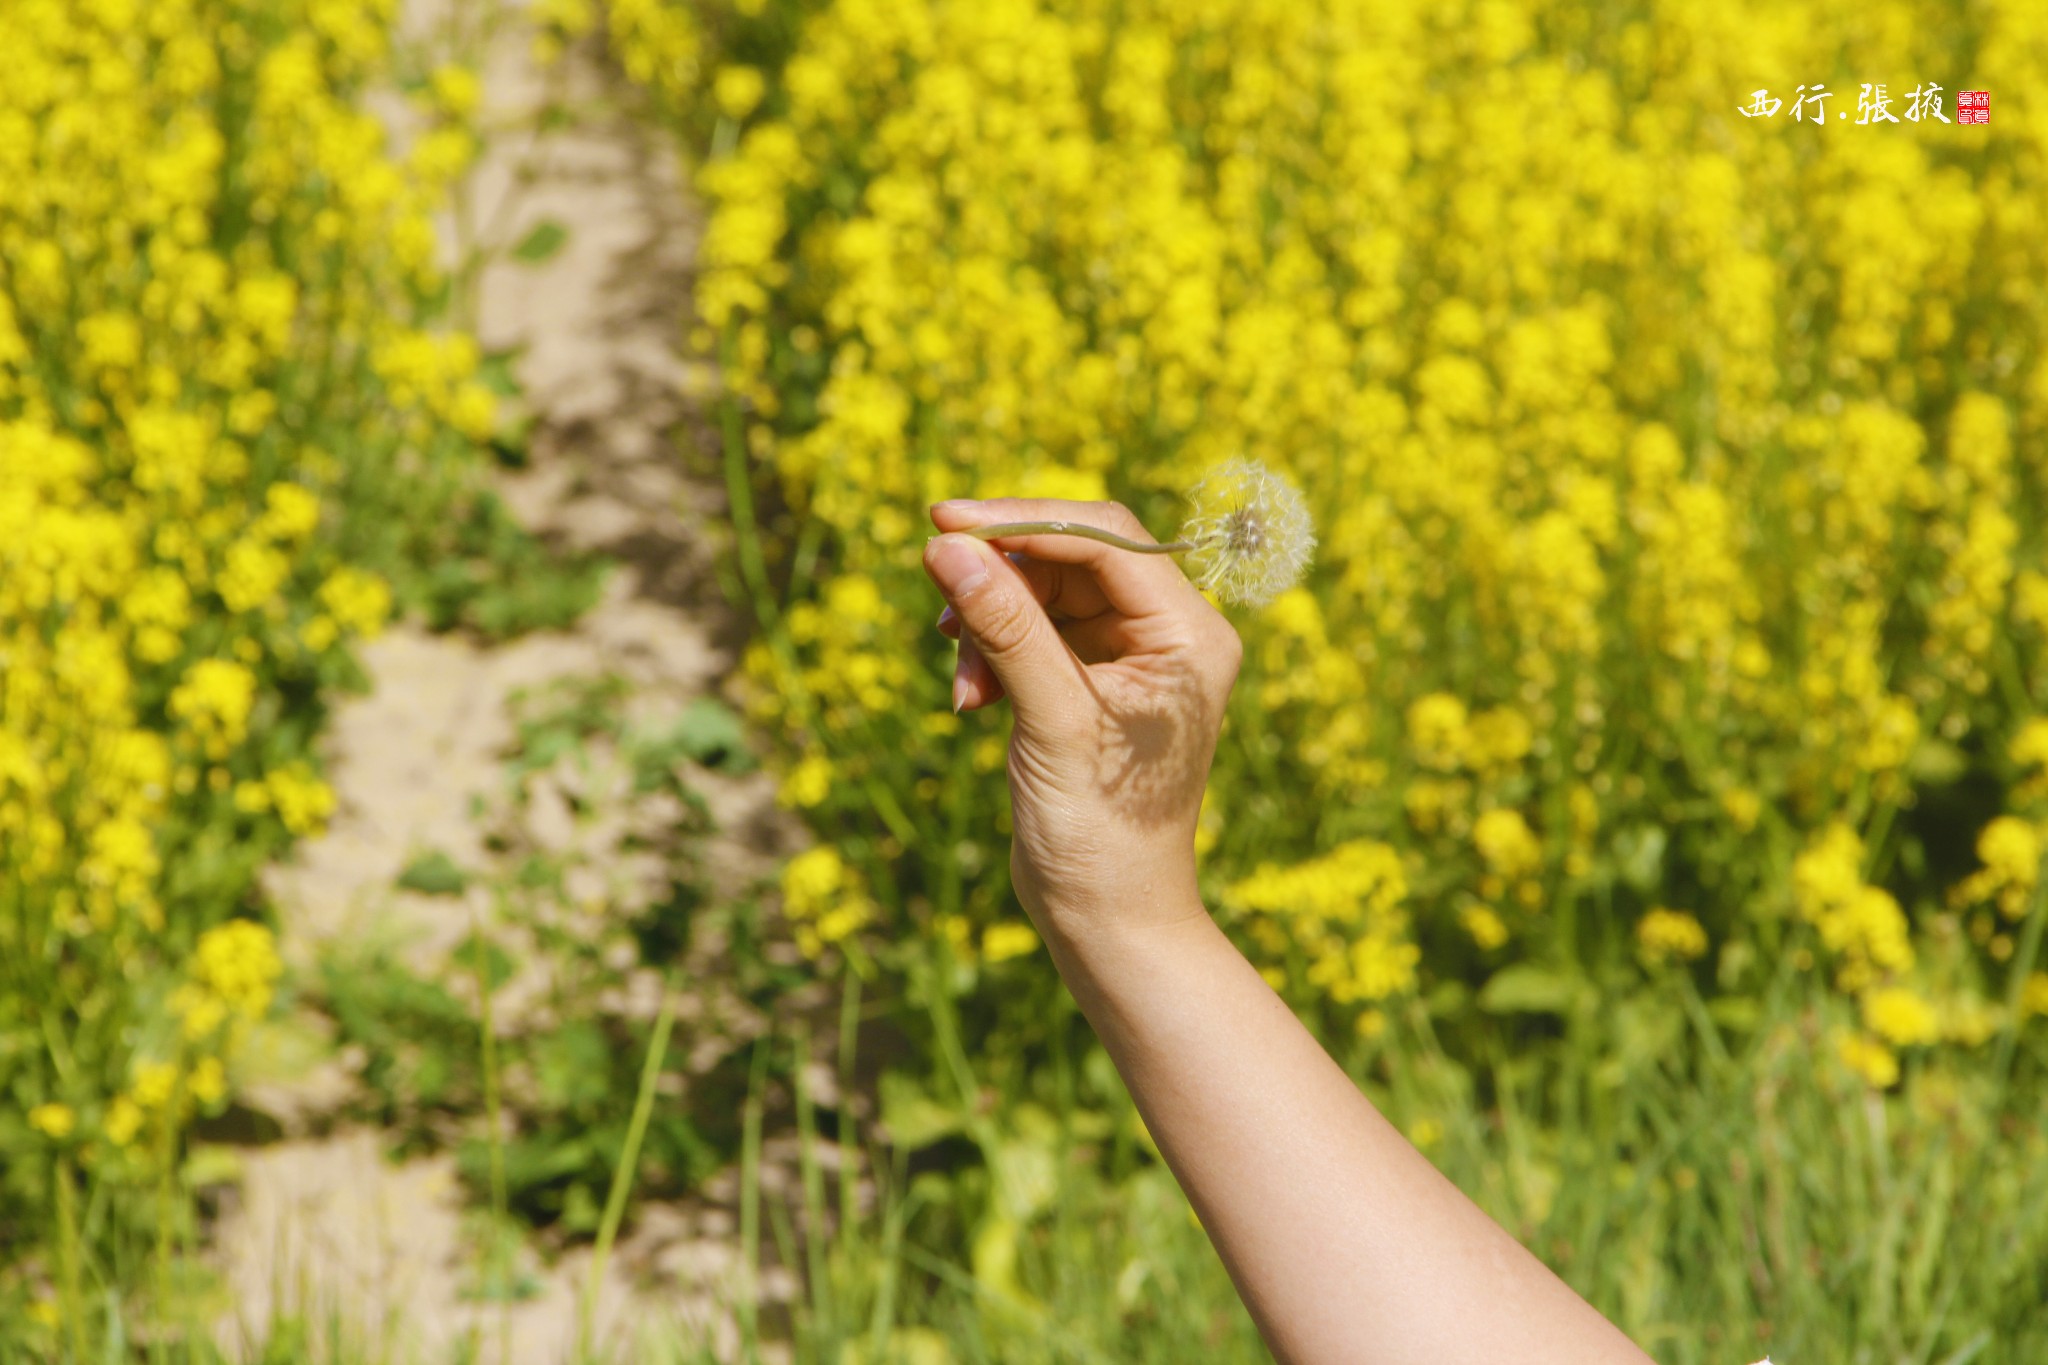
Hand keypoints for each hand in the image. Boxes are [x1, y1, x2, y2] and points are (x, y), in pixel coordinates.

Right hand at [921, 499, 1242, 939]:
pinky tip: (971, 701)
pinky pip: (1033, 635)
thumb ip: (1005, 627)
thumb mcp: (1050, 719)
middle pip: (1072, 558)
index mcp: (1190, 634)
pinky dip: (994, 656)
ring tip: (962, 683)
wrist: (1108, 919)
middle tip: (940, 603)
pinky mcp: (1092, 684)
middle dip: (1002, 581)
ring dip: (991, 625)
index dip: (1023, 522)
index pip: (1105, 539)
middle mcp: (1170, 635)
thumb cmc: (1102, 832)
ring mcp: (1130, 659)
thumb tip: (946, 548)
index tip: (943, 520)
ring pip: (1043, 596)